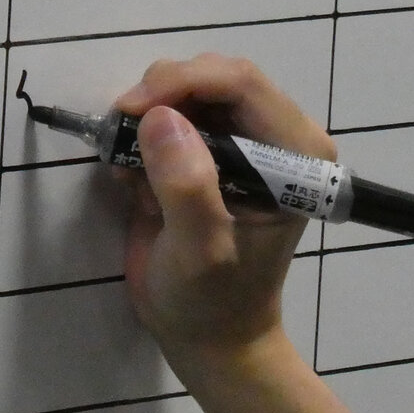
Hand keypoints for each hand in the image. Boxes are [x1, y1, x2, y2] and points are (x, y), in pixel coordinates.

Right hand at [116, 55, 334, 378]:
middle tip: (118, 133)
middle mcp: (275, 137)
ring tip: (126, 169)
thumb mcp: (200, 252)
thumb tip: (159, 119)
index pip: (240, 83)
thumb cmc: (214, 301)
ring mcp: (241, 142)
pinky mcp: (209, 152)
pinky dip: (141, 137)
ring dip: (147, 119)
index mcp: (295, 152)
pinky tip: (130, 179)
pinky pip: (171, 117)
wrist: (210, 337)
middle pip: (214, 75)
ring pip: (188, 90)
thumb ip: (187, 187)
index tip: (131, 111)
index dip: (183, 82)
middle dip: (161, 96)